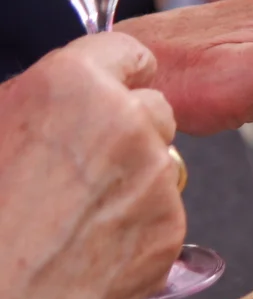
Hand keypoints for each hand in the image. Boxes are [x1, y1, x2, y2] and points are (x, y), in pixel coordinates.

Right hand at [0, 35, 184, 298]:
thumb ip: (36, 101)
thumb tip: (56, 98)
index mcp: (73, 85)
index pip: (128, 53)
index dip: (118, 73)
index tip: (113, 87)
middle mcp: (127, 122)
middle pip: (155, 108)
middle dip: (130, 128)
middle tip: (85, 163)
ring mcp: (155, 178)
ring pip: (163, 162)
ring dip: (136, 177)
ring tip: (77, 212)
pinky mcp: (169, 228)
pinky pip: (165, 212)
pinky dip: (139, 224)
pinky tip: (90, 245)